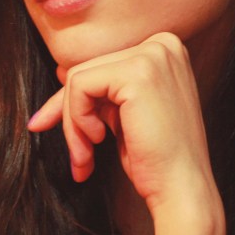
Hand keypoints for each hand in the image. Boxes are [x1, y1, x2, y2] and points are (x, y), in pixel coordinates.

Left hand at [26, 32, 215, 214]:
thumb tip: (60, 71)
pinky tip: (98, 139)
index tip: (52, 125)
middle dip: (71, 116)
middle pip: (87, 70)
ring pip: (78, 79)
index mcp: (164, 50)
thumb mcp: (125, 113)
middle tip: (79, 157)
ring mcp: (152, 55)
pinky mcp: (137, 73)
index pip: (100, 67)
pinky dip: (76, 119)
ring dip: (72, 123)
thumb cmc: (156, 159)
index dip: (76, 102)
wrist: (182, 190)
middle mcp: (162, 44)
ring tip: (85, 156)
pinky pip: (79, 86)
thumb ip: (102, 90)